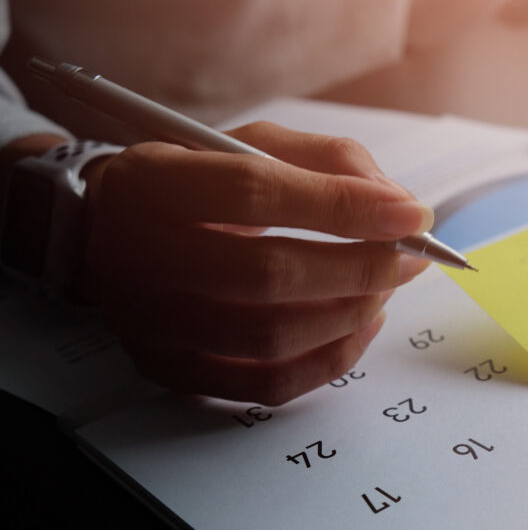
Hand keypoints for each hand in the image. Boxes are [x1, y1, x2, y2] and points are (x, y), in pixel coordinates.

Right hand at [82, 122, 432, 404]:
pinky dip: (331, 359)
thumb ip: (328, 161)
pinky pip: (266, 384)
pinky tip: (362, 326)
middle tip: (410, 258)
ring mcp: (151, 322)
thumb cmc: (199, 183)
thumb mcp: (253, 145)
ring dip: (352, 313)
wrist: (115, 233)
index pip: (255, 193)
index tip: (411, 215)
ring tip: (386, 287)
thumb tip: (397, 205)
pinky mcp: (170, 367)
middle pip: (268, 273)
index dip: (343, 206)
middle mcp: (141, 256)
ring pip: (272, 335)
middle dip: (361, 268)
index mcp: (156, 182)